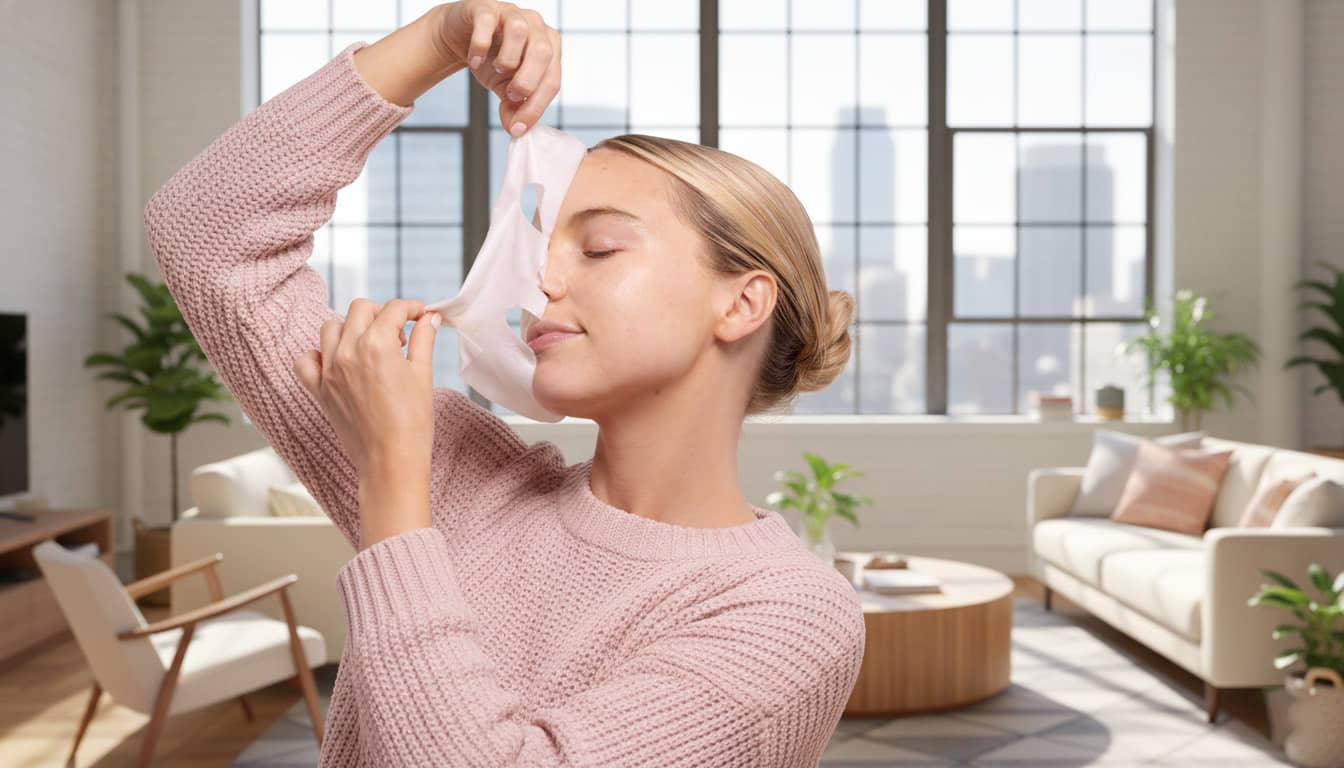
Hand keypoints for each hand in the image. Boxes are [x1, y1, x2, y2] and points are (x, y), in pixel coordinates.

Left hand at [293, 298, 440, 482]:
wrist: (391, 461)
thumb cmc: (412, 423)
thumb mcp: (423, 375)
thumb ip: (424, 340)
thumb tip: (430, 318)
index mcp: (377, 344)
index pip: (393, 309)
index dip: (412, 308)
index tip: (421, 316)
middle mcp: (348, 351)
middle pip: (361, 309)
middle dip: (383, 313)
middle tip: (400, 333)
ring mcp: (329, 370)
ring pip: (331, 327)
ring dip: (352, 328)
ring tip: (372, 346)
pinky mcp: (320, 390)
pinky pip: (306, 360)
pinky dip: (318, 354)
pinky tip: (338, 361)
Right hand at [432, 0, 560, 135]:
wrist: (462, 38)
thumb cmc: (492, 61)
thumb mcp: (505, 88)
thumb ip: (514, 107)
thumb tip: (514, 129)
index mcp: (550, 49)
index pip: (552, 79)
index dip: (536, 106)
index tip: (518, 128)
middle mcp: (536, 27)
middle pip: (543, 53)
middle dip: (527, 82)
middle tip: (510, 96)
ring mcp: (512, 13)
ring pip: (520, 32)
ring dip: (508, 59)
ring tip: (496, 71)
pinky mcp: (486, 7)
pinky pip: (487, 22)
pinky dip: (480, 45)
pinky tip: (474, 61)